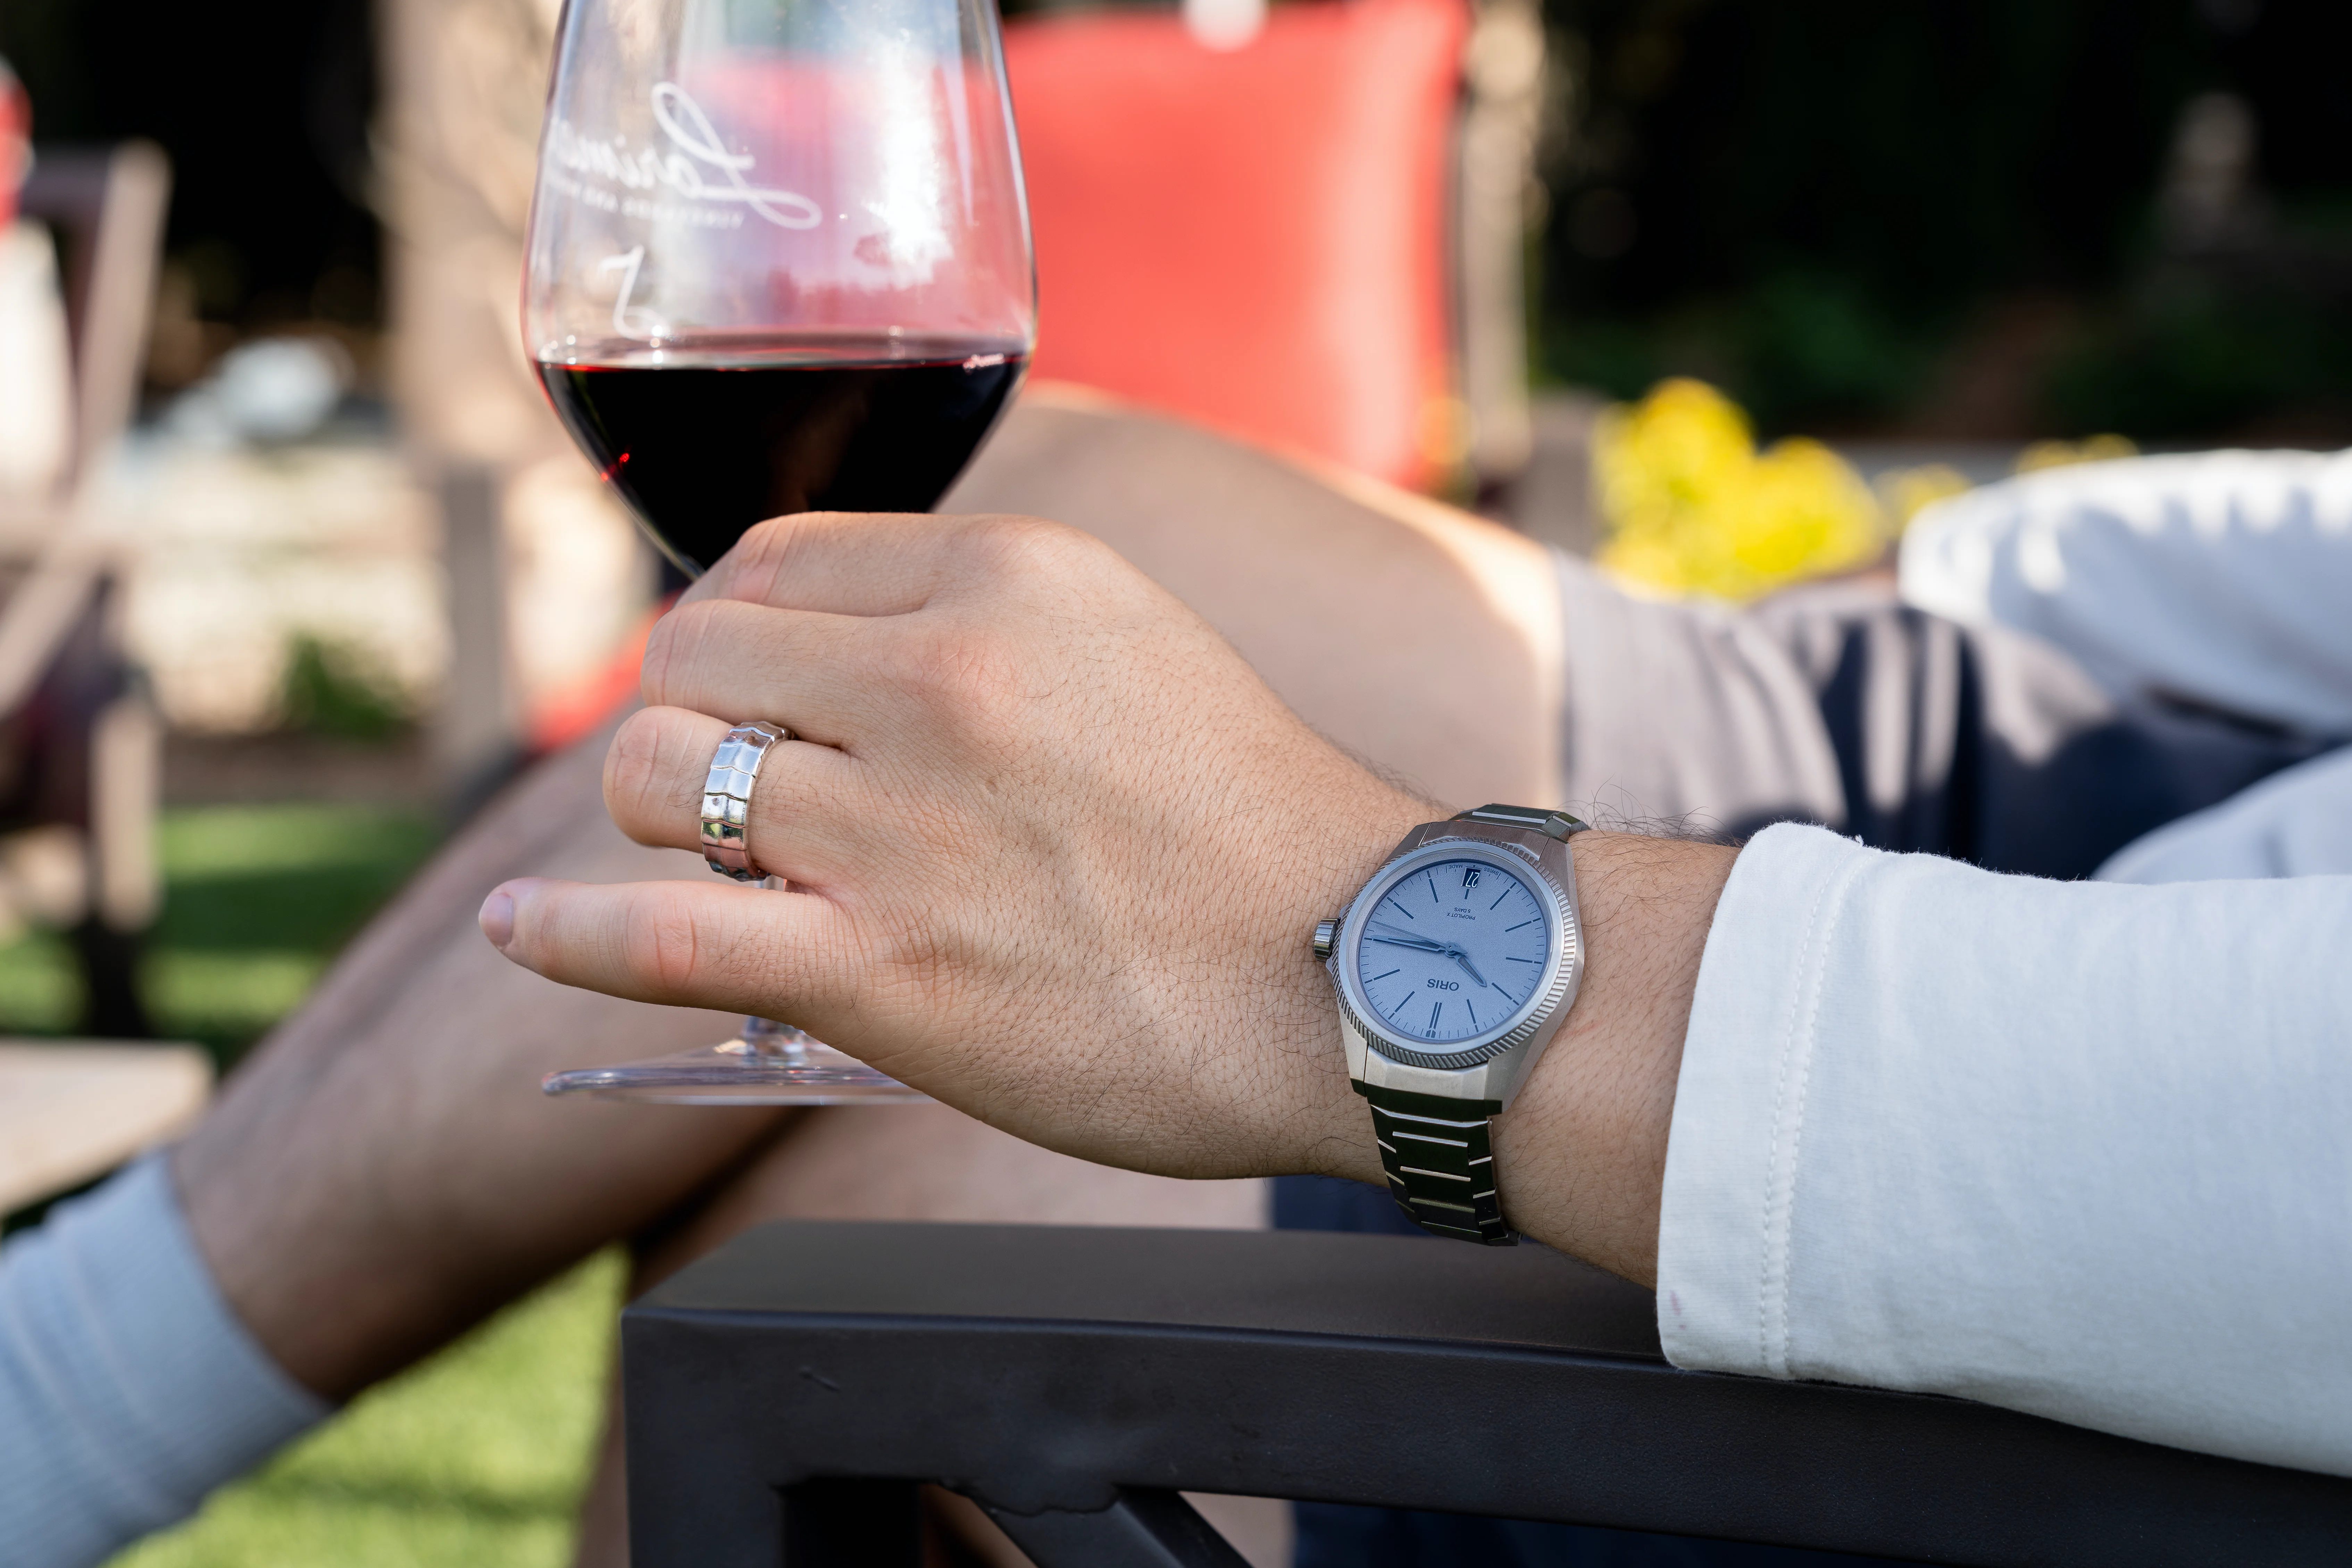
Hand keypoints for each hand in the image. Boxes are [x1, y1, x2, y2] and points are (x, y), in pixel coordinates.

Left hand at [478, 510, 1740, 1284]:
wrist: (1360, 977)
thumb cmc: (1251, 828)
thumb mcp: (1128, 646)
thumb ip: (979, 626)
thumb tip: (823, 650)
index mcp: (1010, 577)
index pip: (773, 565)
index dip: (743, 635)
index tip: (761, 693)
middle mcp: (945, 678)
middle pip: (690, 661)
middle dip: (696, 720)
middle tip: (748, 786)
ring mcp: (904, 829)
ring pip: (660, 777)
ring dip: (669, 820)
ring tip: (727, 863)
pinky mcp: (884, 972)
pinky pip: (655, 930)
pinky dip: (566, 930)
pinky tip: (523, 929)